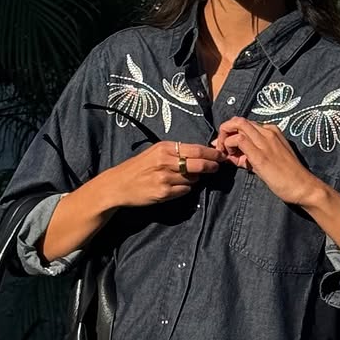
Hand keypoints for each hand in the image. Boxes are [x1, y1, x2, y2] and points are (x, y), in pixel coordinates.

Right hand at [108, 139, 225, 209]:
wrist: (118, 185)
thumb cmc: (138, 167)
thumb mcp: (155, 152)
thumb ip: (175, 152)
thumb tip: (200, 153)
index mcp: (165, 148)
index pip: (196, 149)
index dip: (212, 153)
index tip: (221, 155)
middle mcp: (166, 161)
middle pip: (199, 163)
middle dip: (212, 166)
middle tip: (217, 167)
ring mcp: (165, 178)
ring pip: (193, 178)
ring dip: (195, 178)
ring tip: (188, 177)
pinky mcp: (164, 192)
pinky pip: (185, 190)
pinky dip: (185, 189)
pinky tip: (176, 187)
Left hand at [215, 117, 317, 207]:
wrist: (304, 187)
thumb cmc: (289, 177)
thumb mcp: (268, 161)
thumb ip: (251, 156)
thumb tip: (235, 157)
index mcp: (272, 132)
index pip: (246, 125)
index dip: (233, 134)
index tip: (230, 150)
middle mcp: (268, 132)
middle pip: (239, 120)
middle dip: (225, 131)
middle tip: (221, 148)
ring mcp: (265, 141)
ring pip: (237, 125)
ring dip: (225, 138)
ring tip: (225, 154)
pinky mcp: (260, 154)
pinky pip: (239, 140)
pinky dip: (229, 146)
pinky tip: (231, 159)